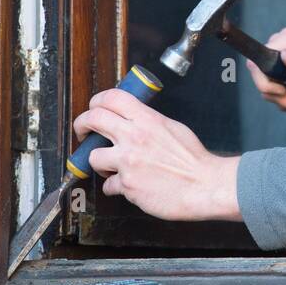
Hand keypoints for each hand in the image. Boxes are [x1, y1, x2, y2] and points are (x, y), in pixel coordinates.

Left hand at [73, 88, 240, 221]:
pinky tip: (126, 185)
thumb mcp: (173, 128)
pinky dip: (115, 186)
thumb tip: (135, 120)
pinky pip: (108, 185)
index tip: (93, 108)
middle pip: (93, 119)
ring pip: (93, 156)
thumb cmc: (193, 160)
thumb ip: (150, 122)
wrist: (204, 185)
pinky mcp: (127, 185)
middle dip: (82, 124)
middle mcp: (134, 137)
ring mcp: (128, 161)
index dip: (96, 101)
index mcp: (147, 120)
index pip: (111, 98)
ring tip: (108, 166)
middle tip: (83, 131)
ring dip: (98, 161)